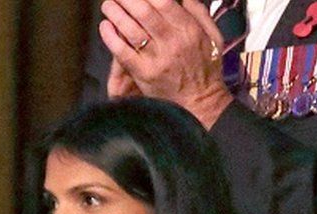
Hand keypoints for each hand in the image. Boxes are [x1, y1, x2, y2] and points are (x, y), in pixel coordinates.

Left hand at [99, 0, 232, 127]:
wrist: (200, 101)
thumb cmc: (205, 66)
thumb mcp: (212, 35)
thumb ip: (197, 11)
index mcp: (189, 28)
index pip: (164, 2)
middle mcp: (172, 40)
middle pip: (144, 11)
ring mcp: (156, 57)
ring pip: (131, 29)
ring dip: (116, 13)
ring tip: (107, 4)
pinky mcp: (143, 73)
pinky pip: (123, 52)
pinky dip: (111, 37)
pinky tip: (105, 26)